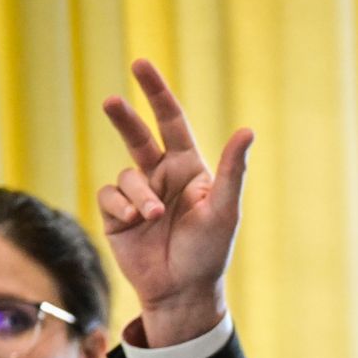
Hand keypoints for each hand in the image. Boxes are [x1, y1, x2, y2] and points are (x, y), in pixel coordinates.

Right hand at [98, 59, 253, 343]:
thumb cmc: (209, 253)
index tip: (140, 65)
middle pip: (138, 136)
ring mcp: (137, 195)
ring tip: (152, 217)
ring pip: (126, 175)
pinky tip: (134, 223)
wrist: (182, 292)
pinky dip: (120, 207)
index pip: (171, 122)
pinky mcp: (116, 215)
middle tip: (111, 101)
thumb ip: (233, 170)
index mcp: (188, 169)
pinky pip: (109, 196)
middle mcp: (161, 177)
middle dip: (124, 117)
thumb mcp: (225, 211)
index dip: (156, 93)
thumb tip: (248, 130)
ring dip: (138, 194)